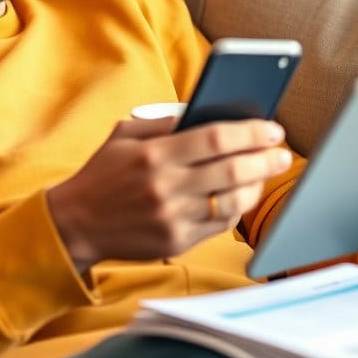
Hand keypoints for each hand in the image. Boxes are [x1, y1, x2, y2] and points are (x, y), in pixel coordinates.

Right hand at [46, 117, 291, 271]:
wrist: (75, 224)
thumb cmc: (102, 174)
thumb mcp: (124, 135)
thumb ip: (164, 123)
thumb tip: (208, 114)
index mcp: (153, 155)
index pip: (214, 138)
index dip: (250, 132)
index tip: (272, 128)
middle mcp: (165, 187)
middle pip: (231, 170)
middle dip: (265, 159)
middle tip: (282, 153)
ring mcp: (172, 218)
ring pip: (232, 201)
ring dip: (257, 185)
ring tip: (266, 172)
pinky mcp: (175, 242)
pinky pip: (219, 225)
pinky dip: (238, 208)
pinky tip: (243, 195)